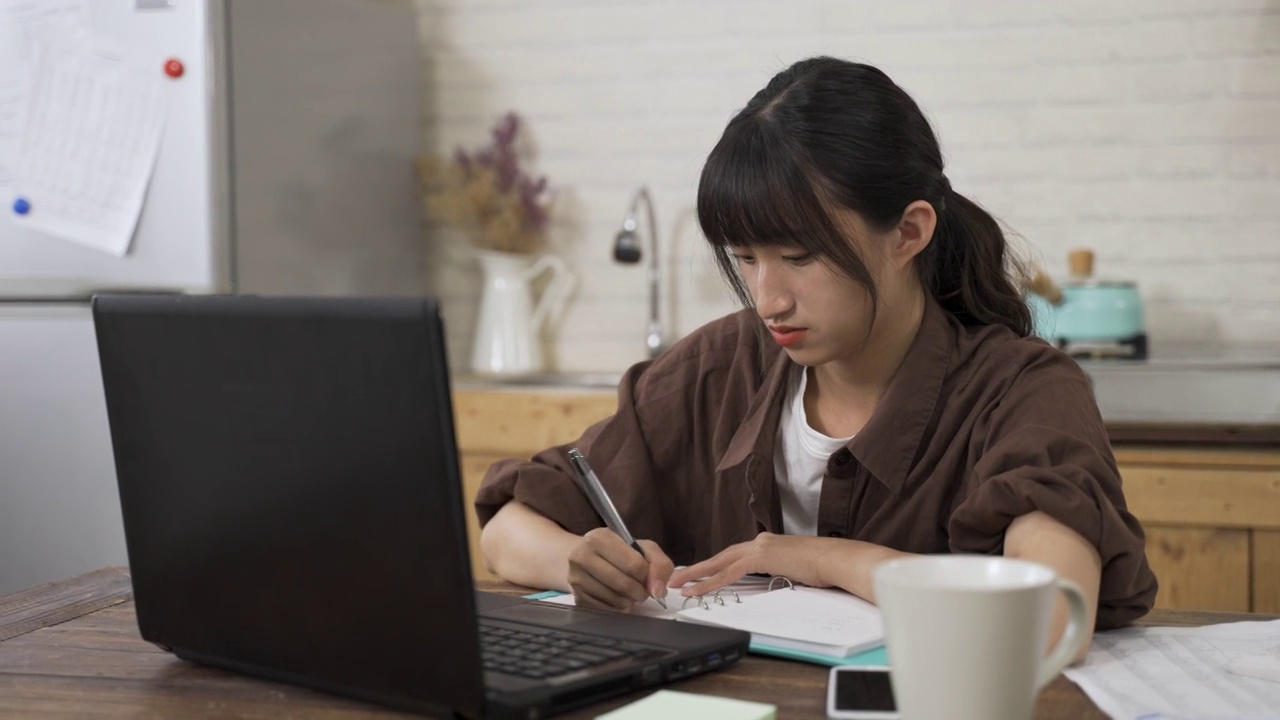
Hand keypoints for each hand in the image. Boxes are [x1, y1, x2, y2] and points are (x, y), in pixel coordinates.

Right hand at [566, 528, 673, 611]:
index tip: (648, 577)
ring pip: (615, 599)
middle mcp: (583, 555)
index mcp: (600, 537)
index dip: (648, 575)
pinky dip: (618, 607)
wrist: (582, 557)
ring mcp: (576, 577)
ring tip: (631, 594)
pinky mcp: (576, 596)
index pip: (635, 565)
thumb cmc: (617, 551)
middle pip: (624, 584)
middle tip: (643, 590)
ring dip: (630, 601)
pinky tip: (618, 598)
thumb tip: (659, 591)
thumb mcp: (641, 547)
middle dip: (640, 591)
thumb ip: (659, 563)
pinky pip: (605, 608)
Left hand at [668, 532, 829, 596]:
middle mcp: (759, 542)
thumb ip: (779, 572)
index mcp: (766, 545)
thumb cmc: (822, 567)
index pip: (733, 556)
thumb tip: (775, 581)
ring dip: (697, 574)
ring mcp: (759, 547)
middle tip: (676, 578)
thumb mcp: (795, 569)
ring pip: (719, 563)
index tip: (698, 574)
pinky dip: (711, 582)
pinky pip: (729, 573)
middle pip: (720, 556)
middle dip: (697, 568)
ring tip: (678, 585)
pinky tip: (698, 590)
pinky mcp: (761, 556)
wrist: (835, 559)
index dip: (714, 566)